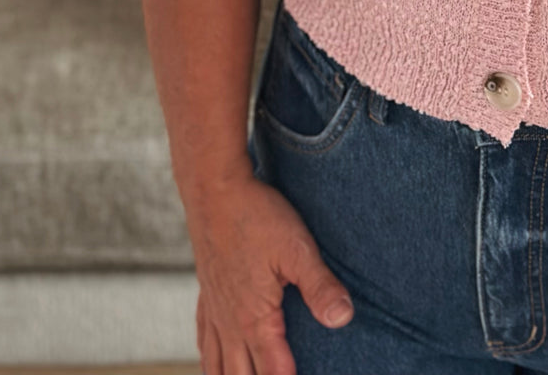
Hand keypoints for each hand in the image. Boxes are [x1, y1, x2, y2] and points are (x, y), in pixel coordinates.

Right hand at [185, 170, 354, 374]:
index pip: (274, 372)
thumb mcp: (297, 248)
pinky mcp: (206, 295)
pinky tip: (214, 364)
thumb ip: (320, 286)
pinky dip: (210, 361)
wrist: (213, 191)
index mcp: (255, 319)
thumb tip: (343, 319)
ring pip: (217, 365)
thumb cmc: (258, 216)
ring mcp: (215, 310)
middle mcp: (231, 323)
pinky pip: (204, 341)